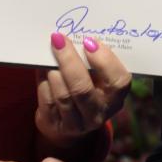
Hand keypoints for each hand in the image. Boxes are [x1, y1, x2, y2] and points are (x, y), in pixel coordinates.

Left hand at [35, 33, 131, 148]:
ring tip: (50, 53)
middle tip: (59, 40)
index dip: (105, 61)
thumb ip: (93, 61)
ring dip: (54, 71)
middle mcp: (98, 114)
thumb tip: (76, 36)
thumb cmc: (87, 88)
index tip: (89, 41)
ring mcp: (76, 124)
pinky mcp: (55, 125)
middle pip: (83, 89)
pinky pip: (47, 100)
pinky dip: (44, 81)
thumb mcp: (97, 78)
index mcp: (115, 98)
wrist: (68, 121)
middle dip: (69, 61)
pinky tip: (43, 68)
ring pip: (62, 95)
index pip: (118, 82)